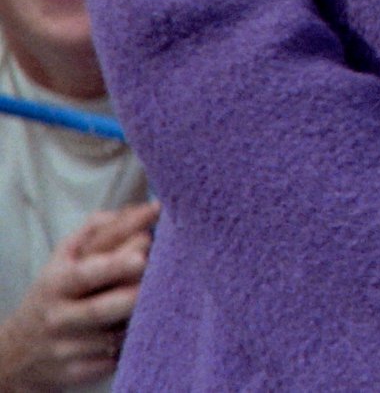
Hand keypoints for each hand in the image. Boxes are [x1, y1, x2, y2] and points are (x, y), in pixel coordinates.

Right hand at [0, 201, 157, 389]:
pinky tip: (136, 330)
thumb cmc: (53, 291)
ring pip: (112, 335)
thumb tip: (133, 210)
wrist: (17, 350)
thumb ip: (96, 228)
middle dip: (130, 294)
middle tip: (155, 276)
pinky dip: (127, 345)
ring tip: (152, 301)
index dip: (118, 258)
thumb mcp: (63, 256)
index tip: (147, 240)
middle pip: (101, 307)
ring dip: (135, 320)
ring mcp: (66, 348)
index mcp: (57, 282)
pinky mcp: (75, 373)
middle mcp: (59, 316)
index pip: (90, 270)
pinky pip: (111, 360)